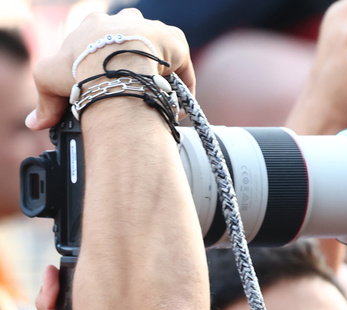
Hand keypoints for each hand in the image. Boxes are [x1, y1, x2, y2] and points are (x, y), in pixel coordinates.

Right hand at [28, 9, 192, 130]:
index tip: (104, 83)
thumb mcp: (48, 78)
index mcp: (95, 24)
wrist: (117, 68)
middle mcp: (124, 20)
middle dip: (132, 63)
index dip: (101, 62)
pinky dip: (180, 85)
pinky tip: (174, 105)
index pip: (99, 39)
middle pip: (131, 41)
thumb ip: (45, 100)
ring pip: (158, 52)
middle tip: (131, 89)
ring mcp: (152, 29)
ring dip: (158, 73)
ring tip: (153, 98)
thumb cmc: (81, 68)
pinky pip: (181, 65)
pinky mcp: (175, 42)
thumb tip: (36, 123)